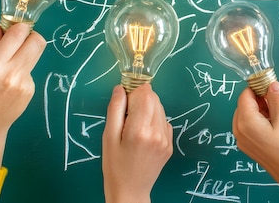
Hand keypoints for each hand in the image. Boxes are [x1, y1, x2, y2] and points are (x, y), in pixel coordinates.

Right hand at [0, 24, 45, 168]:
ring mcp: (25, 82)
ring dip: (27, 53)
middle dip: (31, 36)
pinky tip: (11, 83)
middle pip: (37, 41)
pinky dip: (23, 70)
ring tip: (11, 64)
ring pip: (36, 54)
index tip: (14, 29)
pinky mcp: (31, 89)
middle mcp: (12, 72)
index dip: (19, 27)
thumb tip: (3, 25)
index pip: (18, 34)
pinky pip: (31, 70)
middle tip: (20, 41)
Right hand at [103, 84, 172, 202]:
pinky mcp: (170, 144)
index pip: (145, 94)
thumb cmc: (115, 165)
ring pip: (160, 108)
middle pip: (154, 99)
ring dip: (147, 109)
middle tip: (126, 115)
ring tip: (134, 126)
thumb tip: (120, 88)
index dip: (133, 92)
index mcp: (140, 130)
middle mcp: (157, 133)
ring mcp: (166, 139)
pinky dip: (154, 121)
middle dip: (140, 99)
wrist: (130, 190)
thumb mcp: (108, 136)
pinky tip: (143, 133)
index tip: (124, 101)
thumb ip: (115, 109)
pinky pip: (164, 121)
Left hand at [232, 82, 278, 198]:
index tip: (274, 89)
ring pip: (248, 114)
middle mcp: (239, 131)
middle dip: (261, 100)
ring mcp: (242, 140)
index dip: (259, 88)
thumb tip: (272, 85)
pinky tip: (277, 128)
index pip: (246, 94)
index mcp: (247, 123)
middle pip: (245, 104)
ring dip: (262, 110)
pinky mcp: (247, 146)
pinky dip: (261, 121)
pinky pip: (250, 125)